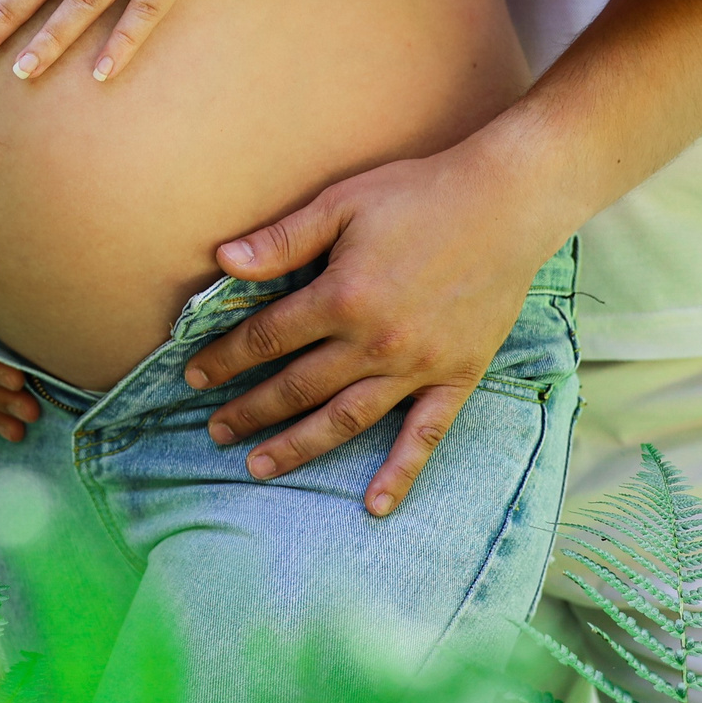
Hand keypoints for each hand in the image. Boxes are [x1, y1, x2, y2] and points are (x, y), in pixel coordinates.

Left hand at [181, 141, 566, 514]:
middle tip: (216, 430)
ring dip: (298, 447)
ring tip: (259, 465)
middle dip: (249, 411)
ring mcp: (417, 366)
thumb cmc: (419, 195)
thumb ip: (282, 239)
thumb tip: (222, 261)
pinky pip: (425, 436)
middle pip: (296, 387)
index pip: (266, 339)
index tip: (194, 375)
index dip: (224, 359)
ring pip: (345, 420)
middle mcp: (375, 342)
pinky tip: (373, 506)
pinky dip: (400, 473)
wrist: (506, 204)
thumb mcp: (341, 203)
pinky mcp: (456, 377)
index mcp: (341, 297)